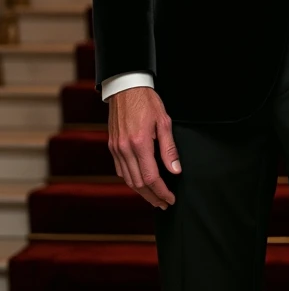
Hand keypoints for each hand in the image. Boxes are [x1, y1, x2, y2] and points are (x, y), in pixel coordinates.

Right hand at [107, 86, 181, 209]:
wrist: (125, 87)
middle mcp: (125, 148)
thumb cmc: (146, 101)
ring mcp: (116, 148)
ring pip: (128, 179)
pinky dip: (130, 180)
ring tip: (154, 197)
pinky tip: (140, 182)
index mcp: (139, 143)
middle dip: (152, 196)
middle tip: (163, 203)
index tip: (170, 199)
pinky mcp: (112, 146)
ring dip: (141, 192)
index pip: (151, 177)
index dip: (162, 191)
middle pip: (138, 183)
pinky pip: (120, 170)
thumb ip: (169, 148)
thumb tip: (175, 170)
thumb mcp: (163, 121)